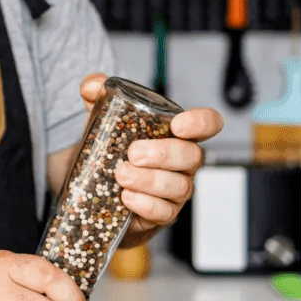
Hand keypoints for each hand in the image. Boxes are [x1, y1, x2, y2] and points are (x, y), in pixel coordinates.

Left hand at [77, 74, 224, 246]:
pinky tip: (126, 197)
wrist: (96, 190)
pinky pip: (165, 212)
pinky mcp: (162, 214)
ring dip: (149, 180)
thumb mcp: (103, 120)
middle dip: (163, 154)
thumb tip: (92, 85)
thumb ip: (98, 97)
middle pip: (193, 156)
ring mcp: (176, 190)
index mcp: (177, 134)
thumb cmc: (112, 150)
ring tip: (120, 175)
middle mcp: (183, 162)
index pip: (207, 124)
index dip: (201, 122)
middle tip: (132, 153)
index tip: (177, 125)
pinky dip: (145, 204)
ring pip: (179, 186)